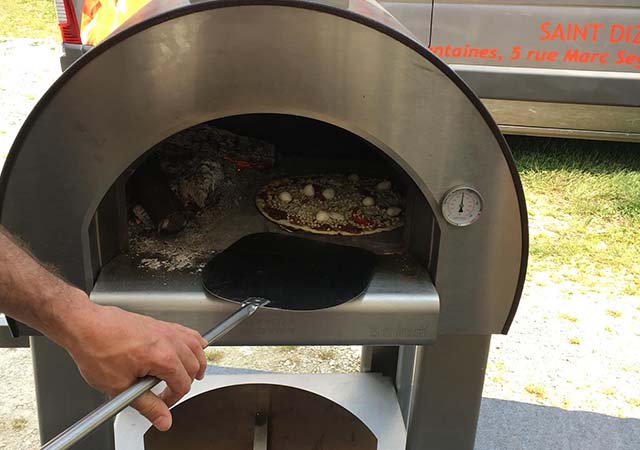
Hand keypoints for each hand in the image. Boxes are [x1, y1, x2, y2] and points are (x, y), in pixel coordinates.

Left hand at [59, 299, 206, 430]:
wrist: (86, 325)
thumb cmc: (97, 349)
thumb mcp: (120, 386)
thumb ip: (147, 405)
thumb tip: (162, 419)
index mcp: (163, 357)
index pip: (182, 384)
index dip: (173, 399)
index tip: (161, 404)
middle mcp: (169, 341)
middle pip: (194, 365)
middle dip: (186, 382)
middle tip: (172, 392)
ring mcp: (166, 330)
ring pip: (197, 346)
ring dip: (197, 362)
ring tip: (192, 373)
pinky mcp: (161, 324)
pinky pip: (188, 332)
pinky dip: (194, 342)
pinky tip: (190, 348)